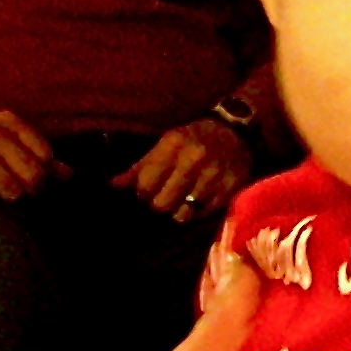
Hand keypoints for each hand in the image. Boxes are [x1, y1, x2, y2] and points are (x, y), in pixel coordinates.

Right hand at [0, 110, 65, 199]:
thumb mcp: (2, 139)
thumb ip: (37, 154)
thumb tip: (69, 174)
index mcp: (8, 120)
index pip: (46, 153)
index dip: (43, 171)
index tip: (27, 174)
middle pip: (35, 174)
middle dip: (31, 189)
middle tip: (17, 189)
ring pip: (15, 189)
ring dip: (9, 196)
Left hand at [115, 118, 250, 222]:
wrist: (236, 133)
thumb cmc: (194, 139)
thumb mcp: (167, 143)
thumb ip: (140, 166)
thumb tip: (114, 185)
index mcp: (173, 144)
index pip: (145, 185)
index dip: (142, 193)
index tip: (147, 191)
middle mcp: (193, 160)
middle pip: (161, 204)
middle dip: (159, 205)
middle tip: (163, 198)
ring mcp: (213, 177)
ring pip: (182, 215)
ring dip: (178, 211)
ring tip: (181, 201)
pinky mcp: (229, 191)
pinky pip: (203, 216)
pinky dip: (197, 213)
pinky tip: (198, 201)